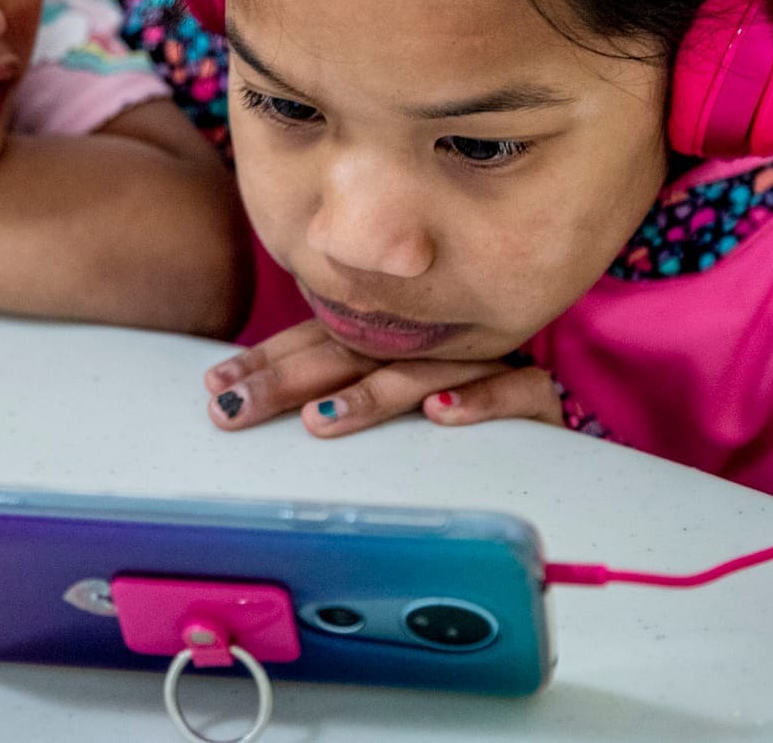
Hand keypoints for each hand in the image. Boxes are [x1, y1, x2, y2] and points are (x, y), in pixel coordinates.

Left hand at [203, 319, 562, 437]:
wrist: (557, 437)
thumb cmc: (462, 411)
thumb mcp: (388, 391)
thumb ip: (330, 384)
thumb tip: (236, 393)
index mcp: (396, 336)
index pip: (320, 338)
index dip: (266, 359)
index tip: (215, 384)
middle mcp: (435, 340)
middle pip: (355, 351)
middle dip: (288, 380)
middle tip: (238, 406)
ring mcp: (486, 361)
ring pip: (423, 371)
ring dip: (371, 396)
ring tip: (321, 421)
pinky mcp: (535, 394)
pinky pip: (514, 390)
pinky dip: (478, 402)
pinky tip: (440, 417)